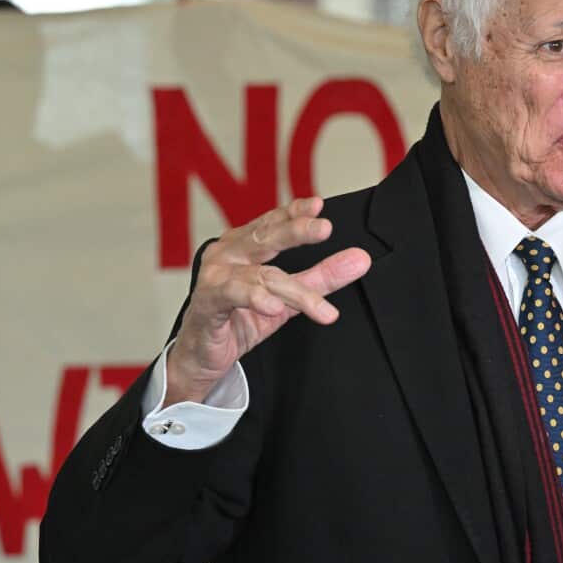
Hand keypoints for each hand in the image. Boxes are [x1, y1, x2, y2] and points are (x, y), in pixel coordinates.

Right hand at [165, 197, 370, 405]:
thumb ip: (322, 277)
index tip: (319, 205)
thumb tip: (360, 260)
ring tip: (322, 308)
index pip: (273, 221)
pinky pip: (232, 294)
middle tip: (325, 228)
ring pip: (261, 275)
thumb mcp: (288, 298)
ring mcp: (214, 276)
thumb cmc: (240, 318)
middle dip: (296, 231)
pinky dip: (254, 298)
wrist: (202, 357)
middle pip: (266, 238)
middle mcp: (228, 253)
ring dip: (295, 292)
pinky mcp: (206, 302)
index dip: (295, 212)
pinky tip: (274, 307)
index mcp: (245, 244)